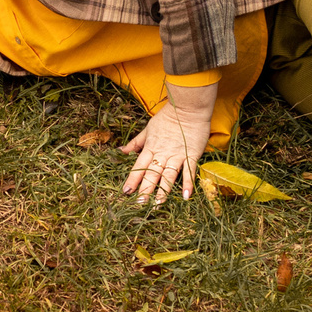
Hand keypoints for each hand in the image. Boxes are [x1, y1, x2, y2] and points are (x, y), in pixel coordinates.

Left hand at [120, 84, 215, 204]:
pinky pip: (188, 171)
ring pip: (168, 175)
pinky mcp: (191, 155)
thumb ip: (136, 143)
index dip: (132, 179)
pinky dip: (187, 183)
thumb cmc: (168, 118)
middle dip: (145, 189)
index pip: (139, 165)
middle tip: (139, 204)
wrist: (188, 107)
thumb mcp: (148, 129)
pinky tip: (185, 196)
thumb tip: (120, 151)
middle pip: (152, 173)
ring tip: (157, 204)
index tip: (126, 192)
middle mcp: (162, 153)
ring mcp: (177, 155)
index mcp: (151, 147)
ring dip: (163, 190)